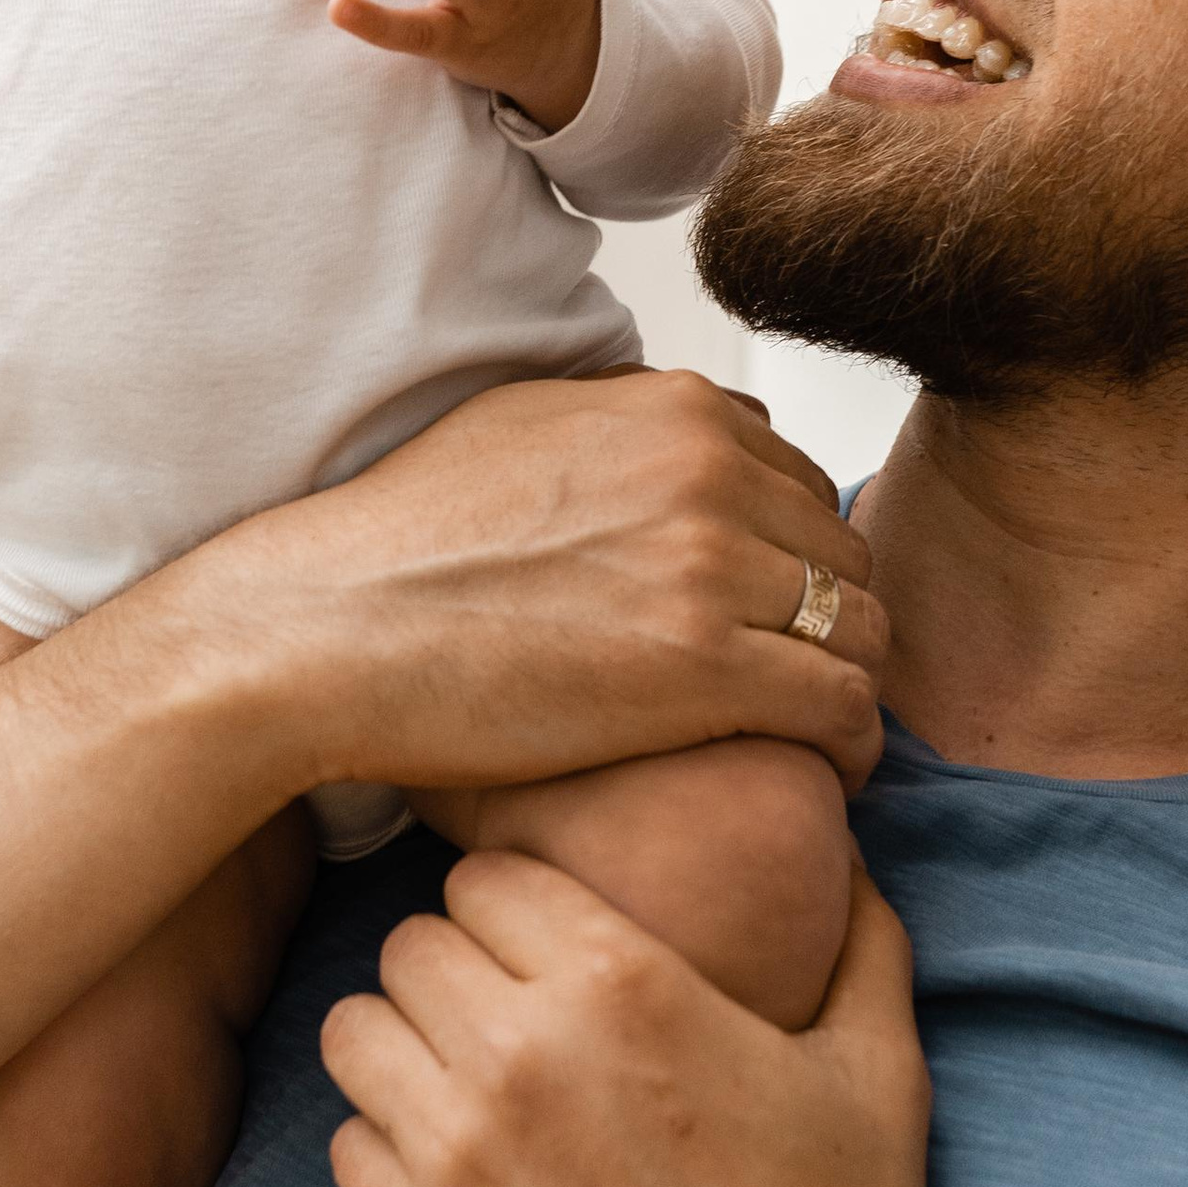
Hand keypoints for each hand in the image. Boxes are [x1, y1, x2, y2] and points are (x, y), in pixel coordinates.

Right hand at [175, 368, 888, 802]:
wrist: (324, 629)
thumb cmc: (398, 543)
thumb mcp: (522, 426)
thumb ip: (625, 422)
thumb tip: (695, 425)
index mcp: (672, 411)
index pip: (801, 478)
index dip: (794, 555)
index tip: (775, 614)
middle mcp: (705, 471)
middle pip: (844, 549)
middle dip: (832, 618)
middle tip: (801, 684)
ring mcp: (709, 566)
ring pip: (863, 627)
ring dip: (853, 683)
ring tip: (818, 736)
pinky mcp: (703, 667)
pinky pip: (844, 706)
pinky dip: (853, 746)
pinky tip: (829, 775)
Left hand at [322, 853, 1014, 1186]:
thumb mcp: (879, 1071)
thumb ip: (859, 942)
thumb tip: (841, 859)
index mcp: (622, 979)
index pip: (484, 876)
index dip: (516, 910)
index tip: (543, 951)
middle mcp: (520, 1050)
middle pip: (409, 947)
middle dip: (454, 974)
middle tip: (503, 1023)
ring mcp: (457, 1154)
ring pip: (355, 1036)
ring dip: (403, 1054)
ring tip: (461, 1091)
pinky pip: (346, 1150)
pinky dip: (387, 1155)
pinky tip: (455, 1180)